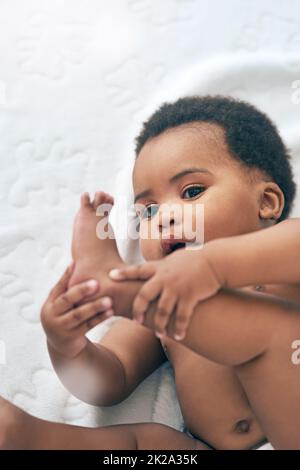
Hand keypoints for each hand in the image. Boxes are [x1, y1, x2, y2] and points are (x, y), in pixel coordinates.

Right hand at [41, 262, 113, 357]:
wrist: (62, 345)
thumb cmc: (64, 316)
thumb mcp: (61, 304)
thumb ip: (67, 288)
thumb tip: (75, 261)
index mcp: (49, 303)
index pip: (58, 287)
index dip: (67, 275)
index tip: (76, 264)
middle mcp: (51, 315)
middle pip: (67, 300)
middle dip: (82, 291)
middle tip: (97, 283)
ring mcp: (60, 327)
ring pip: (79, 315)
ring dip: (95, 306)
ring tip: (109, 299)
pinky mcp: (71, 338)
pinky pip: (88, 326)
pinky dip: (100, 318)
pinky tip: (111, 311)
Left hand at [108, 246, 222, 340]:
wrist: (215, 261)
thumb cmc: (195, 259)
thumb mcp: (174, 259)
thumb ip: (161, 266)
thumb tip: (152, 268)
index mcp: (160, 267)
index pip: (138, 270)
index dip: (124, 273)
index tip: (110, 277)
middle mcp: (165, 277)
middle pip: (144, 295)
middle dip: (138, 309)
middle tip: (136, 320)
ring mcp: (177, 287)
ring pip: (162, 310)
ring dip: (159, 324)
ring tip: (159, 334)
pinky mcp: (190, 296)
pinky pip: (181, 316)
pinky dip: (179, 328)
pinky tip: (178, 336)